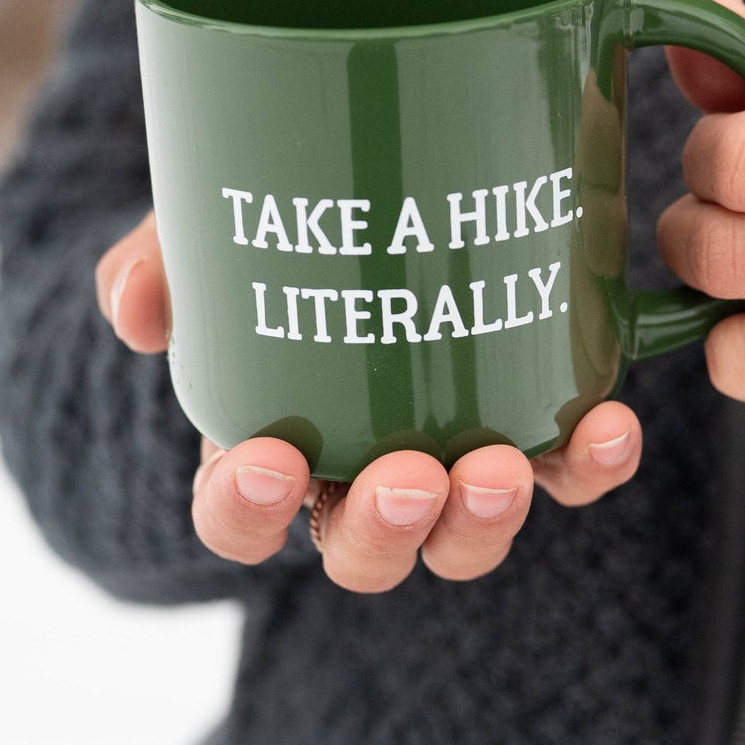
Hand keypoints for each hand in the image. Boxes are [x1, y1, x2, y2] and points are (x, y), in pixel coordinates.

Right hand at [94, 214, 641, 590]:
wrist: (395, 193)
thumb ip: (167, 255)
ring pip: (464, 536)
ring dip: (485, 520)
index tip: (267, 461)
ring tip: (505, 467)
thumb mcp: (214, 226)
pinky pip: (567, 474)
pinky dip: (590, 463)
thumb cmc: (290, 226)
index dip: (246, 513)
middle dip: (387, 531)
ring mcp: (451, 458)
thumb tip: (135, 309)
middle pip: (365, 551)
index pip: (240, 518)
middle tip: (412, 475)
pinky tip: (608, 423)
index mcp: (272, 440)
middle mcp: (362, 470)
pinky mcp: (534, 426)